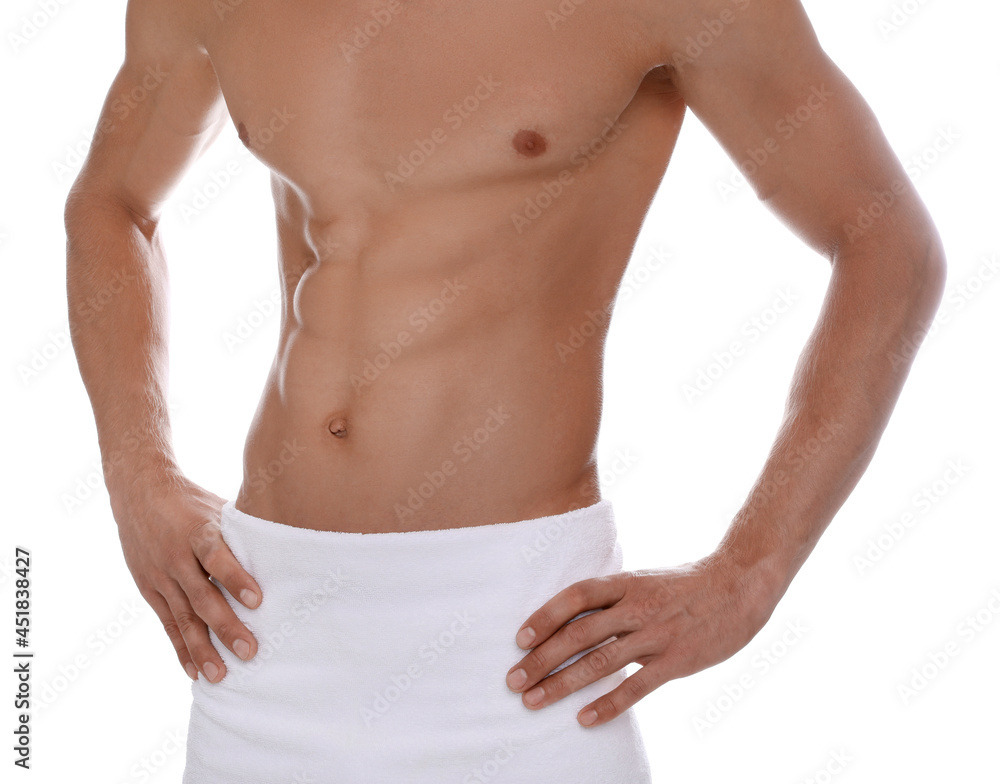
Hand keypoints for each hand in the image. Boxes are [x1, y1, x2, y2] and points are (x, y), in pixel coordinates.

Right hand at [109, 469, 260, 682]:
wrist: (139, 491)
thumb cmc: (193, 500)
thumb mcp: (218, 506)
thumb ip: (244, 530)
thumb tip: (288, 544)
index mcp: (198, 530)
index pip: (217, 555)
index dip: (236, 577)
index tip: (258, 601)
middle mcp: (176, 556)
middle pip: (201, 596)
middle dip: (226, 626)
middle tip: (249, 651)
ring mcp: (160, 576)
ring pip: (183, 617)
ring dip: (202, 648)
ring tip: (220, 675)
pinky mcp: (149, 589)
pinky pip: (167, 624)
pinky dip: (181, 648)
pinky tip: (195, 671)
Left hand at [505, 556, 777, 726]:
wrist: (740, 584)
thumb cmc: (686, 585)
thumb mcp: (645, 580)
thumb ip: (613, 598)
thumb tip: (573, 618)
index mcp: (626, 582)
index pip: (576, 596)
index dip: (545, 616)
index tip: (519, 639)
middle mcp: (637, 606)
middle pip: (579, 633)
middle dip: (542, 659)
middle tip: (513, 680)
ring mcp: (657, 633)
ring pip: (601, 662)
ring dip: (563, 684)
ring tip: (534, 701)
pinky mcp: (677, 660)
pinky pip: (636, 686)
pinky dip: (608, 704)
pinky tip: (585, 720)